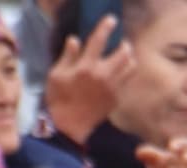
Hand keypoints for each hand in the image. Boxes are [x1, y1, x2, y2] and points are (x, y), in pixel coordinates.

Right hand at [45, 17, 134, 145]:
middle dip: (123, 45)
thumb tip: (74, 40)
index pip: (99, 40)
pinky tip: (118, 76)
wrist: (68, 128)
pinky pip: (127, 81)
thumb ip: (67, 57)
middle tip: (120, 45)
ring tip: (122, 59)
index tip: (111, 20)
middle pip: (124, 52)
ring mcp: (112, 87)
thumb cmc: (58, 100)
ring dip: (128, 59)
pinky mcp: (116, 98)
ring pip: (130, 65)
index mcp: (86, 67)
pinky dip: (125, 74)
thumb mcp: (56, 76)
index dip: (106, 27)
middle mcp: (102, 75)